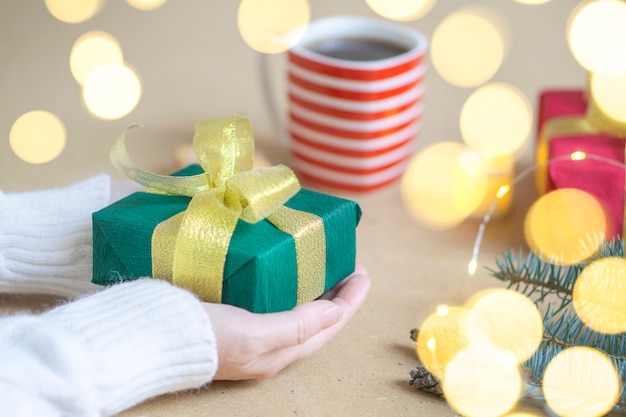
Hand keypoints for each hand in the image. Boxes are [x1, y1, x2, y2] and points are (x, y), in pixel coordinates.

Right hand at [204, 266, 369, 379]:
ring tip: (326, 267)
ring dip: (316, 290)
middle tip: (348, 266)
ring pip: (298, 311)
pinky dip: (289, 288)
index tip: (363, 273)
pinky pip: (276, 304)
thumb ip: (297, 326)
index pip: (329, 325)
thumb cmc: (206, 337)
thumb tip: (336, 313)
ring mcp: (254, 333)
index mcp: (280, 352)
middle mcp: (271, 345)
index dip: (350, 300)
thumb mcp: (255, 333)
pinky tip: (287, 274)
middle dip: (337, 294)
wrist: (156, 338)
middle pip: (317, 319)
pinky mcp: (237, 319)